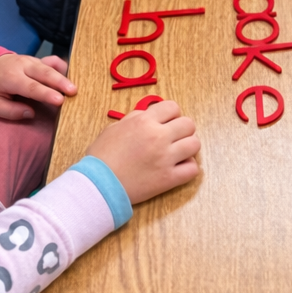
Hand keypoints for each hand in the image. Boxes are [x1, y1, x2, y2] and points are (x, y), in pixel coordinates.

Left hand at [0, 54, 76, 120]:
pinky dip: (62, 66)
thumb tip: (31, 113)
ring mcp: (32, 60)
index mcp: (10, 78)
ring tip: (75, 86)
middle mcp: (23, 66)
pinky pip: (52, 60)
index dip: (46, 94)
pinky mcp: (38, 59)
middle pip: (45, 73)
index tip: (60, 101)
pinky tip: (70, 74)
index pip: (31, 87)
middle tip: (74, 92)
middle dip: (60, 82)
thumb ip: (10, 111)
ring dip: (64, 76)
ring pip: (50, 67)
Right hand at [85, 100, 199, 204]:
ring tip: (178, 153)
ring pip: (195, 144)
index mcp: (144, 122)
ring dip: (188, 148)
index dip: (171, 115)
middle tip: (173, 139)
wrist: (96, 185)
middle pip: (188, 124)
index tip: (166, 123)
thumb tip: (148, 114)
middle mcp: (158, 136)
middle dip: (182, 130)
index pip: (173, 107)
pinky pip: (193, 169)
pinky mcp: (168, 179)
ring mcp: (165, 158)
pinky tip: (178, 169)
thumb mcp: (114, 128)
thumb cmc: (101, 157)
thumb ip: (134, 118)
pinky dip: (188, 168)